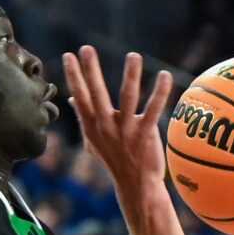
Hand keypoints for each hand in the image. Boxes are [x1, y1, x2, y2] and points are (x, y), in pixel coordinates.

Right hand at [62, 46, 171, 187]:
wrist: (135, 186)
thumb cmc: (114, 161)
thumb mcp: (93, 141)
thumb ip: (83, 119)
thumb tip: (72, 100)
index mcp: (92, 126)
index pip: (79, 97)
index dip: (73, 76)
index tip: (68, 55)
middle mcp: (106, 126)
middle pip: (96, 94)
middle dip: (90, 71)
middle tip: (86, 48)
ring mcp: (125, 130)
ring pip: (127, 97)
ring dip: (130, 75)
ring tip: (133, 55)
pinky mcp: (145, 134)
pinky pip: (153, 110)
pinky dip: (159, 92)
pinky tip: (165, 76)